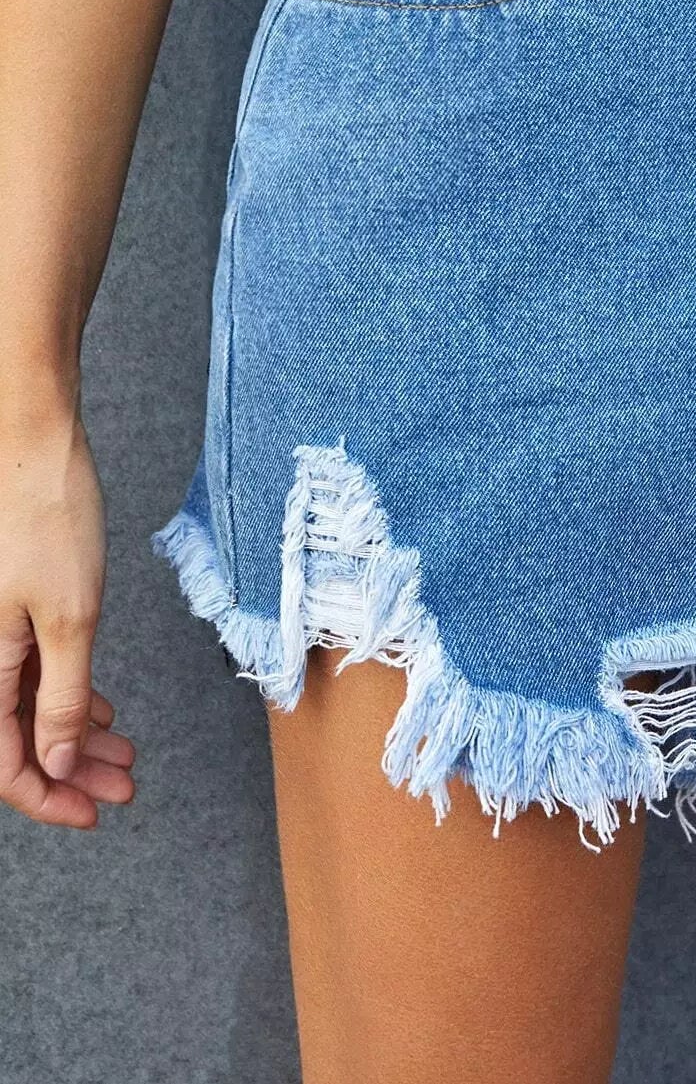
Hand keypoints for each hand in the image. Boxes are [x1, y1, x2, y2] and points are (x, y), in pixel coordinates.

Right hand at [0, 401, 134, 826]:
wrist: (31, 441)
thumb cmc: (47, 517)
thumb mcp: (70, 616)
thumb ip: (63, 696)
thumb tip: (59, 762)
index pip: (3, 763)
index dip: (48, 796)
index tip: (95, 812)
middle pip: (18, 738)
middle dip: (73, 768)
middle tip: (124, 784)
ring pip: (30, 704)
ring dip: (77, 731)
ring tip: (126, 751)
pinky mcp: (9, 604)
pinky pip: (31, 669)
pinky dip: (69, 692)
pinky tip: (103, 706)